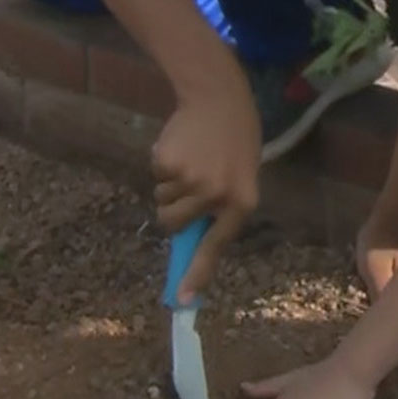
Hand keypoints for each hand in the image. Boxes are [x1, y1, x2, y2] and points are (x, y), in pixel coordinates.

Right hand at [148, 86, 261, 303]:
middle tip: (189, 185)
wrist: (220, 98)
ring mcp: (191, 180)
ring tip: (192, 160)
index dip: (196, 275)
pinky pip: (156, 177)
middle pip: (174, 224)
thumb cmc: (234, 142)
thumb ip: (219, 209)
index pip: (215, 247)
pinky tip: (182, 147)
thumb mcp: (240, 178)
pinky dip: (163, 165)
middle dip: (173, 210)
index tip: (181, 301)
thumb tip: (189, 245)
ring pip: (162, 201)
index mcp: (241, 203)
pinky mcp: (169, 164)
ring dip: (170, 185)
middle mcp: (216, 196)